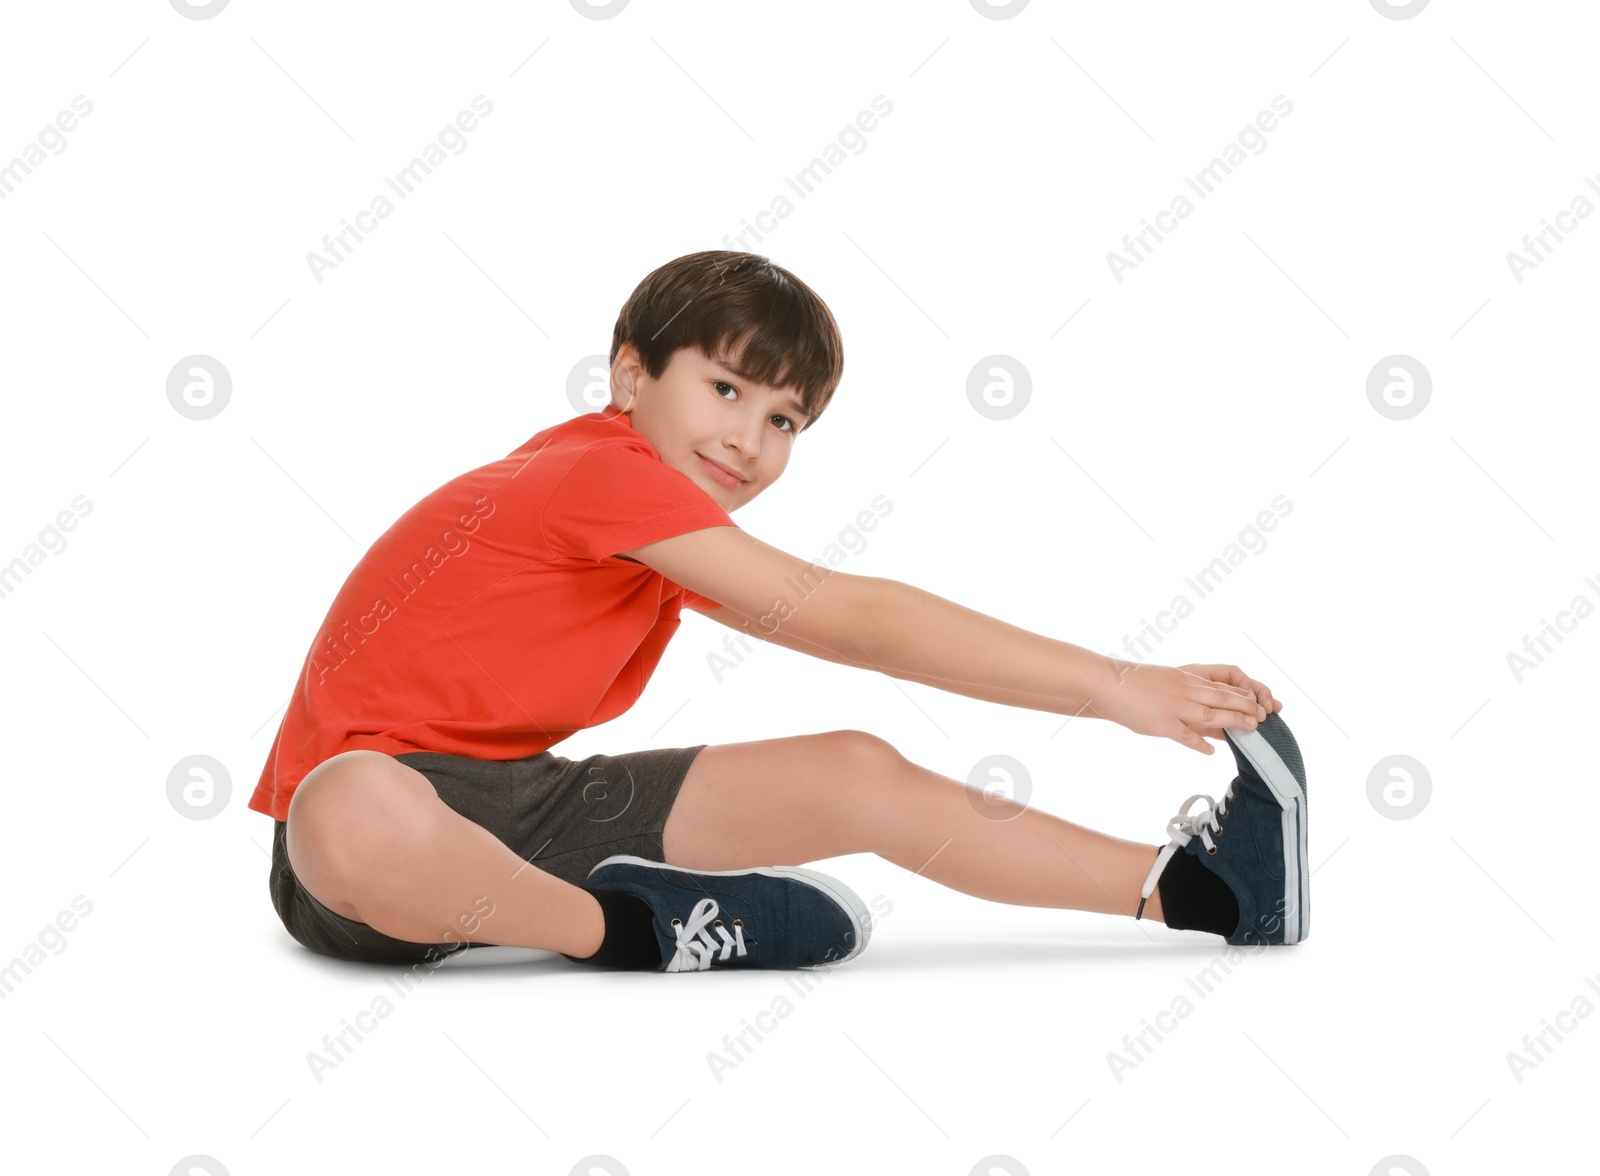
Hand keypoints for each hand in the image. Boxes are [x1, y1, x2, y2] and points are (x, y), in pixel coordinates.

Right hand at [1087, 658, 1276, 755]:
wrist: (1107, 682)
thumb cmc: (1132, 682)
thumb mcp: (1163, 679)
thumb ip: (1181, 689)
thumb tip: (1196, 699)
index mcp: (1185, 678)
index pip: (1221, 686)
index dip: (1241, 696)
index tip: (1257, 703)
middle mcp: (1184, 691)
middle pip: (1223, 698)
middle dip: (1245, 708)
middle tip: (1263, 717)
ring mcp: (1174, 707)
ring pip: (1212, 714)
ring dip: (1234, 721)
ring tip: (1251, 729)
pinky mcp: (1162, 724)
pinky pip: (1186, 736)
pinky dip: (1200, 744)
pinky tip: (1212, 752)